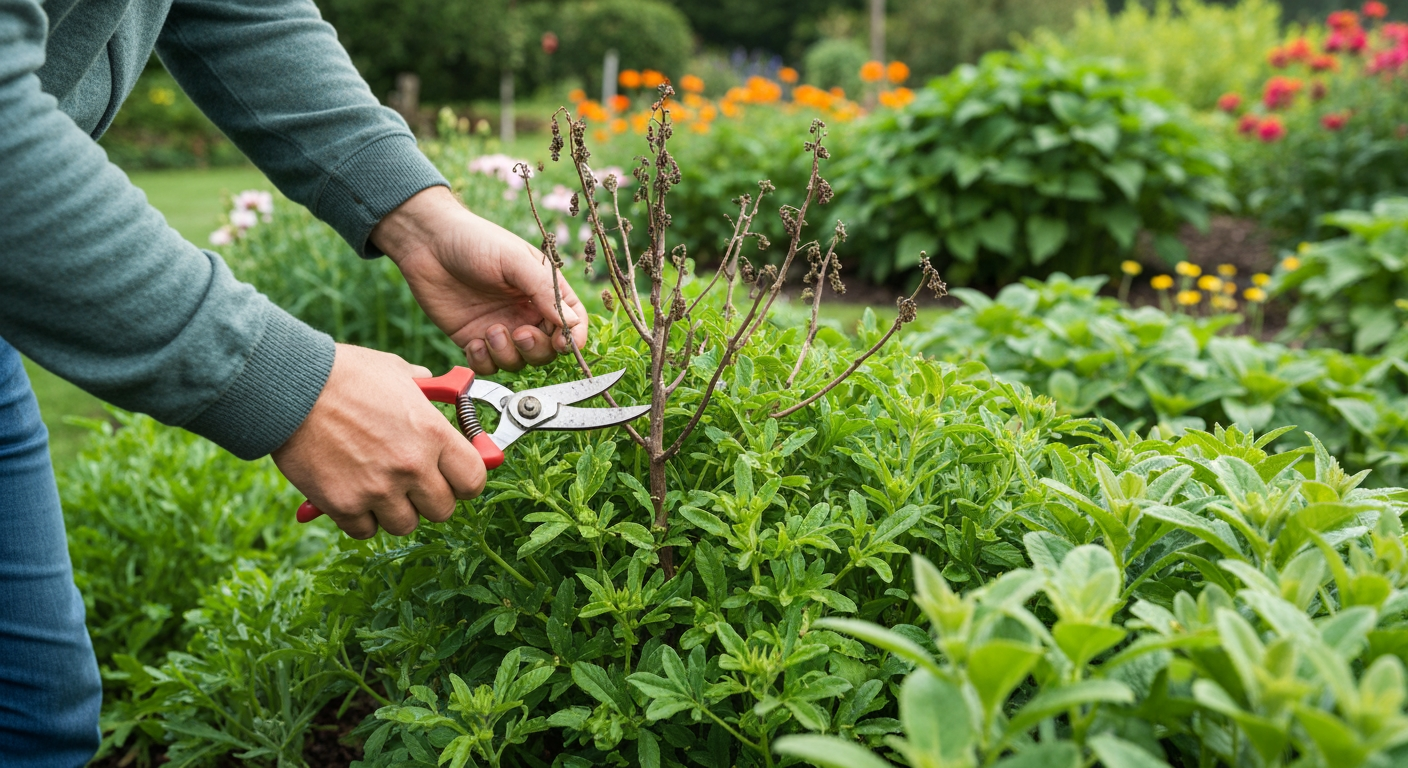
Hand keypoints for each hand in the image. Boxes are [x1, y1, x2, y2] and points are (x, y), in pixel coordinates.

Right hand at [271, 344, 484, 538]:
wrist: (289, 388)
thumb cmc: (344, 375)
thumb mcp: (398, 372)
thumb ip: (426, 389)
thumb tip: (440, 391)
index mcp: (433, 433)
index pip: (475, 480)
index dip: (466, 481)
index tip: (455, 477)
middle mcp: (412, 467)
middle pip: (443, 510)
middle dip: (430, 498)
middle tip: (413, 483)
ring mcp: (378, 490)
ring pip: (405, 525)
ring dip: (395, 510)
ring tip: (378, 485)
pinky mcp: (344, 505)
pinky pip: (365, 530)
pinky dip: (360, 518)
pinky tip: (352, 492)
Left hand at [371, 186, 588, 374]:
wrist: (426, 243)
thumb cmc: (475, 241)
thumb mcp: (514, 260)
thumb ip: (544, 291)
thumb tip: (572, 323)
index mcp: (544, 290)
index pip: (573, 323)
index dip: (573, 338)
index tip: (563, 344)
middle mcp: (526, 313)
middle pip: (548, 349)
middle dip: (537, 348)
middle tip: (519, 333)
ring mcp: (501, 329)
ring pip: (519, 362)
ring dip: (508, 355)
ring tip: (490, 331)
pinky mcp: (474, 340)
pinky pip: (489, 366)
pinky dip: (484, 361)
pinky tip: (473, 342)